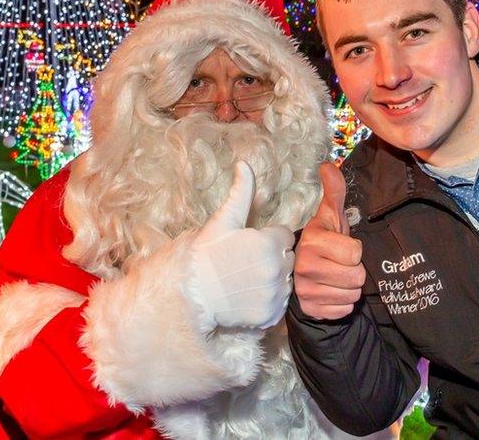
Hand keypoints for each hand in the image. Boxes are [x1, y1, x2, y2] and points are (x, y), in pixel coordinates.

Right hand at [189, 161, 294, 328]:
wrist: (190, 295)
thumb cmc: (204, 254)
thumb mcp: (223, 220)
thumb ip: (241, 192)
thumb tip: (244, 164)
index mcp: (270, 242)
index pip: (285, 235)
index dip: (268, 239)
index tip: (249, 246)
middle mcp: (278, 268)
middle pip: (288, 258)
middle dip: (274, 258)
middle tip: (246, 264)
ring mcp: (276, 294)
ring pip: (286, 281)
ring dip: (273, 280)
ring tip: (246, 281)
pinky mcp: (272, 315)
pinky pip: (279, 304)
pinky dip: (268, 302)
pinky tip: (248, 297)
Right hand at [293, 162, 365, 319]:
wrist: (307, 271)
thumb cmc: (326, 241)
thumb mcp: (331, 215)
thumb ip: (334, 191)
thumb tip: (328, 165)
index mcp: (312, 241)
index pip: (354, 254)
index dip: (354, 251)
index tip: (342, 247)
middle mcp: (305, 267)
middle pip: (356, 277)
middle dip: (354, 271)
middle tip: (342, 264)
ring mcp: (306, 291)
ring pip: (351, 295)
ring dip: (350, 288)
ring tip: (338, 277)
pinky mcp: (311, 310)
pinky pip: (344, 310)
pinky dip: (343, 303)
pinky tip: (333, 292)